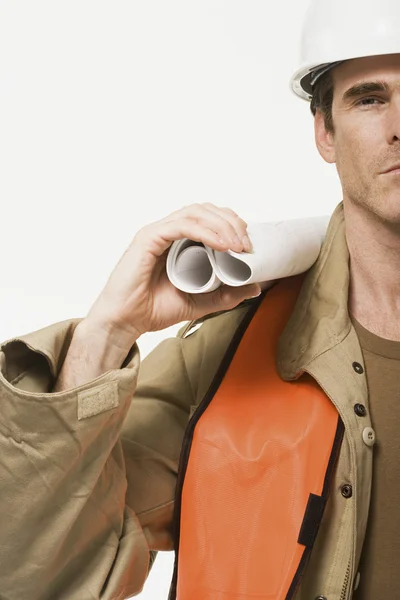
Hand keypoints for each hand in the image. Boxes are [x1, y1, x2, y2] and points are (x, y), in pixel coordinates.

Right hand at [83, 203, 260, 347]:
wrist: (126, 323)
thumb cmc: (154, 309)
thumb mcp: (201, 302)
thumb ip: (227, 294)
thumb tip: (256, 287)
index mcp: (179, 241)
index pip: (210, 218)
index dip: (232, 225)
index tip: (250, 244)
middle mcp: (167, 232)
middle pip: (205, 210)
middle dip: (231, 222)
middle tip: (247, 244)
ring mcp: (157, 233)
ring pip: (195, 213)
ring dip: (222, 226)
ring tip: (238, 245)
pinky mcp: (147, 239)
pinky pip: (180, 226)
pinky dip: (205, 232)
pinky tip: (222, 245)